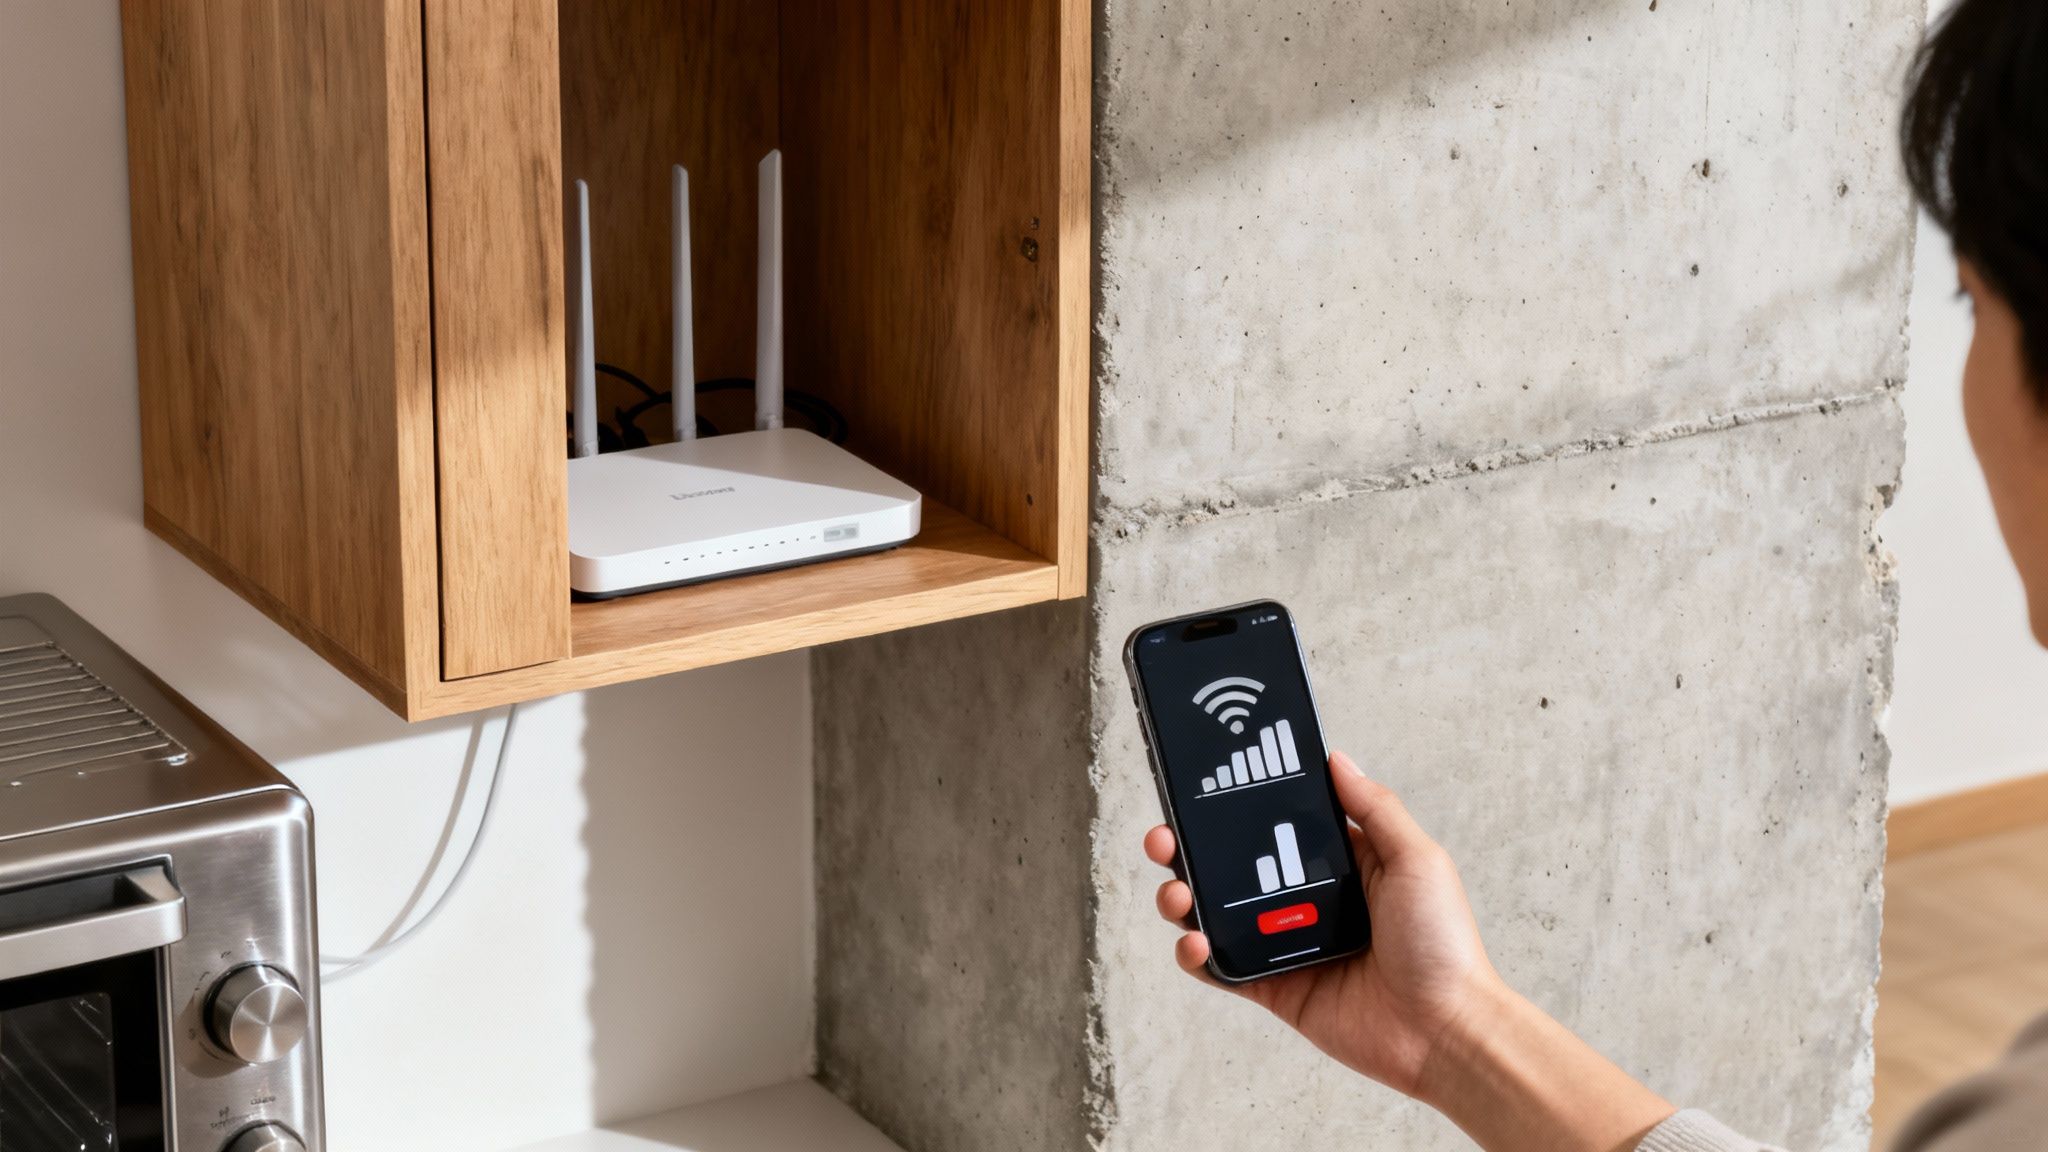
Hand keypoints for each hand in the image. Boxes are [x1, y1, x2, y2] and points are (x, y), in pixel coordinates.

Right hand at [1143, 750, 1497, 1095]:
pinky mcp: (1276, 989)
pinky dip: (1196, 955)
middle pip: (1234, 867)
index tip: (1206, 786)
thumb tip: (1337, 758)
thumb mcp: (1417, 860)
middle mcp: (1309, 901)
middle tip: (1165, 837)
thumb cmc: (1443, 945)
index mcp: (1342, 866)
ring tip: (1176, 892)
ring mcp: (1288, 945)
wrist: (1445, 1030)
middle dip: (1192, 849)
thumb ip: (1375, 808)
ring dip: (1184, 898)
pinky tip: (1192, 940)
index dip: (1241, 807)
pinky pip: (1223, 969)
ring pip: (1217, 914)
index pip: (1278, 826)